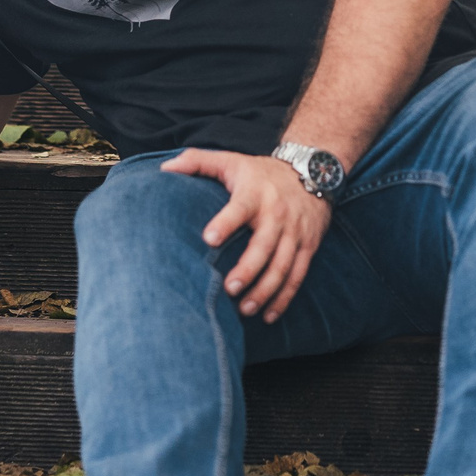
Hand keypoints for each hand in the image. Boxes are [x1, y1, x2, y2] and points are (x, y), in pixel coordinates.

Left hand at [160, 148, 330, 323]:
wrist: (311, 170)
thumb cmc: (260, 171)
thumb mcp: (230, 160)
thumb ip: (197, 161)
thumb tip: (164, 169)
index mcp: (254, 193)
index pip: (240, 208)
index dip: (225, 223)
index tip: (209, 239)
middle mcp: (277, 213)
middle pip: (264, 246)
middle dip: (248, 269)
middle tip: (229, 289)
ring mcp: (295, 232)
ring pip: (282, 266)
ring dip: (265, 290)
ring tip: (245, 309)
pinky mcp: (308, 246)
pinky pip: (298, 275)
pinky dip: (285, 297)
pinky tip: (268, 315)